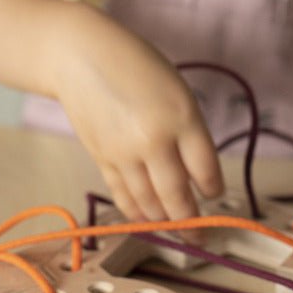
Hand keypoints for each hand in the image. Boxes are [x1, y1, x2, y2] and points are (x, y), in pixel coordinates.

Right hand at [55, 6, 224, 222]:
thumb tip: (195, 175)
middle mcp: (154, 140)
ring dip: (165, 221)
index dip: (213, 189)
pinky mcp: (102, 159)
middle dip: (192, 222)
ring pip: (149, 203)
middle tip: (202, 236)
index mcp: (182, 117)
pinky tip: (148, 218)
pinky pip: (124, 196)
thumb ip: (187, 130)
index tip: (214, 195)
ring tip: (177, 230)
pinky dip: (137, 212)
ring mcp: (124, 153)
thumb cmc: (134, 65)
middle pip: (177, 197)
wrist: (79, 56)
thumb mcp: (175, 89)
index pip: (206, 170)